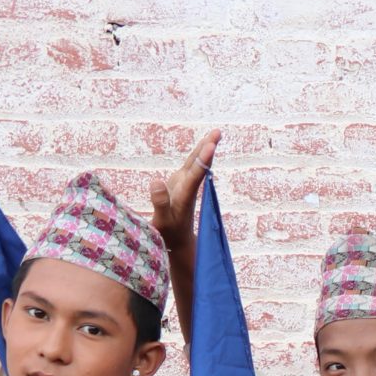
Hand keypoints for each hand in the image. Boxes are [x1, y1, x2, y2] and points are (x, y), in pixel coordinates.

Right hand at [147, 130, 219, 259]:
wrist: (178, 242)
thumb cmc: (168, 234)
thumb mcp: (161, 221)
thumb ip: (160, 203)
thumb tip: (157, 181)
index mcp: (185, 197)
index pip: (195, 176)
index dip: (202, 160)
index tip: (211, 146)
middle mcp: (188, 189)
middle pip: (200, 166)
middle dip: (208, 149)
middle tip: (218, 132)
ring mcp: (186, 186)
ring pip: (197, 164)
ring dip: (205, 148)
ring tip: (215, 133)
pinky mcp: (181, 185)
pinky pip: (192, 167)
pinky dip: (198, 155)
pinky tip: (204, 146)